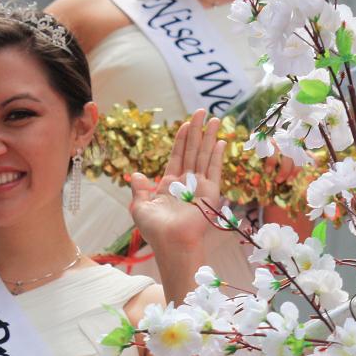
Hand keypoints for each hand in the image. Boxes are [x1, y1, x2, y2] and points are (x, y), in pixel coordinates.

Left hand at [129, 109, 227, 257]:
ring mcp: (200, 187)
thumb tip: (135, 174)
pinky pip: (214, 170)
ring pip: (204, 155)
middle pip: (193, 150)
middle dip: (197, 131)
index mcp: (169, 185)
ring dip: (209, 137)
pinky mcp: (210, 193)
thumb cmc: (155, 230)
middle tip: (202, 111)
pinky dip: (216, 155)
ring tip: (214, 119)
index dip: (181, 139)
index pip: (177, 155)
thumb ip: (139, 189)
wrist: (171, 243)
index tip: (185, 123)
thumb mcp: (139, 207)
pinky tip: (219, 141)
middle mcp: (186, 183)